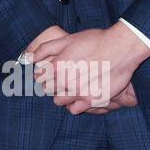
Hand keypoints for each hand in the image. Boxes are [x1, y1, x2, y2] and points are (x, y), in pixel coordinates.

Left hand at [29, 21, 149, 114]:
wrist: (120, 48)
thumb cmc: (94, 41)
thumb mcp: (66, 40)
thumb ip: (45, 49)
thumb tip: (28, 58)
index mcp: (56, 66)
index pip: (38, 77)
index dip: (42, 74)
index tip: (49, 72)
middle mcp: (65, 82)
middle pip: (47, 90)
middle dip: (51, 84)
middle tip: (62, 77)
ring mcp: (78, 93)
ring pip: (59, 101)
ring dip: (61, 95)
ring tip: (71, 86)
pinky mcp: (92, 101)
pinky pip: (74, 109)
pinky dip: (74, 104)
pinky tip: (78, 96)